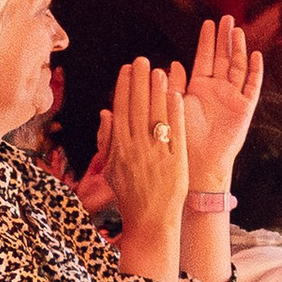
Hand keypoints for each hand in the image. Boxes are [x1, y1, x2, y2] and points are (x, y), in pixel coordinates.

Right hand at [103, 56, 188, 263]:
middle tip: (142, 60)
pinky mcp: (175, 161)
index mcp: (119, 148)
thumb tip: (105, 114)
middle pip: (137, 108)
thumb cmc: (129, 196)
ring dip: (157, 91)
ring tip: (160, 70)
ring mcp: (156, 154)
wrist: (150, 221)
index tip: (127, 69)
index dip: (123, 87)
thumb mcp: (112, 169)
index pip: (121, 111)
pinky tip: (176, 95)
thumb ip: (108, 140)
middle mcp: (136, 148)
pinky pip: (175, 133)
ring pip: (156, 116)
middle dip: (139, 82)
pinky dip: (175, 113)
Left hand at [181, 14, 261, 184]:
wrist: (198, 162)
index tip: (208, 23)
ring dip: (238, 49)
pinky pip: (252, 86)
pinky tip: (255, 56)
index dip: (207, 41)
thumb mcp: (174, 106)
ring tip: (237, 31)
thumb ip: (173, 85)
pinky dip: (254, 71)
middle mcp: (217, 90)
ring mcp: (233, 97)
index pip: (205, 58)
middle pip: (224, 58)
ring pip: (238, 67)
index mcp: (199, 87)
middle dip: (225, 38)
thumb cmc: (182, 138)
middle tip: (227, 18)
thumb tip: (171, 64)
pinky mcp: (245, 108)